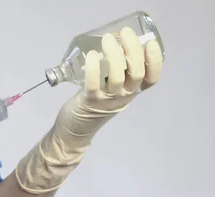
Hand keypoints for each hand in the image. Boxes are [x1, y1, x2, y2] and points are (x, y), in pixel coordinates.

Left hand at [56, 27, 163, 144]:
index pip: (151, 79)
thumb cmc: (94, 103)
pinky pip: (94, 84)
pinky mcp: (90, 101)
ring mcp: (108, 100)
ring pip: (117, 77)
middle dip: (133, 50)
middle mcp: (124, 96)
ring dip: (114, 55)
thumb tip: (113, 41)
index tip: (151, 44)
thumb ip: (114, 71)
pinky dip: (94, 68)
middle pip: (136, 73)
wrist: (76, 128)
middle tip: (125, 32)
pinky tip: (92, 55)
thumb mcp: (110, 88)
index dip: (155, 62)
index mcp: (132, 92)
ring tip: (107, 39)